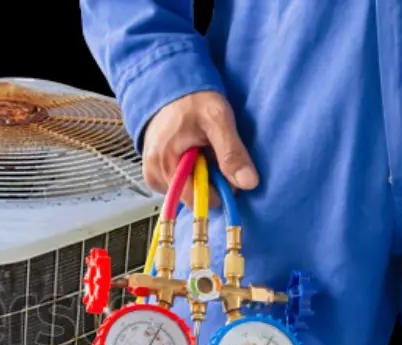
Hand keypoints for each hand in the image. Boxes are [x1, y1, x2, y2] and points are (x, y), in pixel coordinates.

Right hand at [141, 91, 258, 200]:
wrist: (170, 85)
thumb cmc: (192, 98)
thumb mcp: (218, 119)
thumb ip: (232, 152)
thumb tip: (248, 183)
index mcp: (164, 164)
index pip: (199, 200)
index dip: (219, 188)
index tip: (226, 168)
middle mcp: (154, 175)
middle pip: (194, 198)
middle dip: (210, 179)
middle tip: (212, 151)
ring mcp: (153, 176)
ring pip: (189, 192)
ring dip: (201, 175)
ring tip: (201, 148)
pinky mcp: (156, 174)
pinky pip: (181, 184)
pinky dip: (192, 172)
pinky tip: (193, 153)